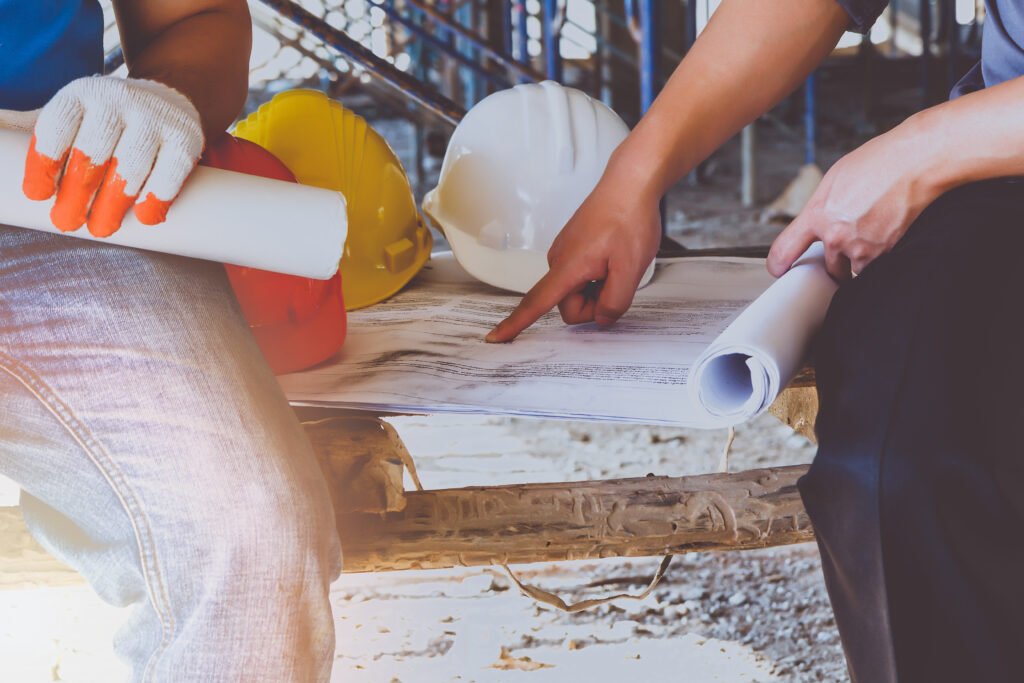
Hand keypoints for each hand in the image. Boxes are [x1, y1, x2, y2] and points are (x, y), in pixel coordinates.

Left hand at [23, 75, 203, 236]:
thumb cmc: (109, 120)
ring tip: (100, 228)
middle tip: (66, 223)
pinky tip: (145, 217)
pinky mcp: (186, 137)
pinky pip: (170, 172)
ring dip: (112, 204)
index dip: (43, 164)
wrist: (170, 98)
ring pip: (129, 167)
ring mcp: (155, 117)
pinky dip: (156, 198)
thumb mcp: (74, 112)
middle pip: (92, 153)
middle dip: (76, 194)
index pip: (56, 128)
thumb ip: (34, 129)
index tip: (37, 195)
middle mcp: (118, 99)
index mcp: (82, 94)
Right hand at [486, 172, 661, 341]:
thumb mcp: (631, 269)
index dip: (515, 324)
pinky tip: (613, 255)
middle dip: (594, 302)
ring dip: (598, 287)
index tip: (496, 338)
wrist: (630, 184)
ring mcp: (565, 253)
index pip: (535, 303)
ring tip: (617, 261)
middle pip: (569, 305)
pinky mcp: (573, 249)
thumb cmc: (629, 218)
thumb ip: (615, 302)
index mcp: (568, 267)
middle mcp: (559, 260)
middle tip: (619, 278)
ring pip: (578, 291)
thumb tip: (601, 317)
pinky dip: (598, 275)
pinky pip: (581, 276)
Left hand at [767, 122, 941, 279]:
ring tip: (871, 232)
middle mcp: (836, 237)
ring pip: (852, 270)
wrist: (917, 163)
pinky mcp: (886, 254)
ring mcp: (862, 248)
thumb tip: (814, 225)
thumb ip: (820, 208)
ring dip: (858, 260)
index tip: (779, 269)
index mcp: (817, 215)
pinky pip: (876, 267)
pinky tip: (886, 233)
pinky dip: (879, 257)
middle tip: (847, 242)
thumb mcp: (834, 180)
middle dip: (833, 261)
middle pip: (825, 268)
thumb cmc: (878, 163)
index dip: (778, 264)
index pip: (783, 251)